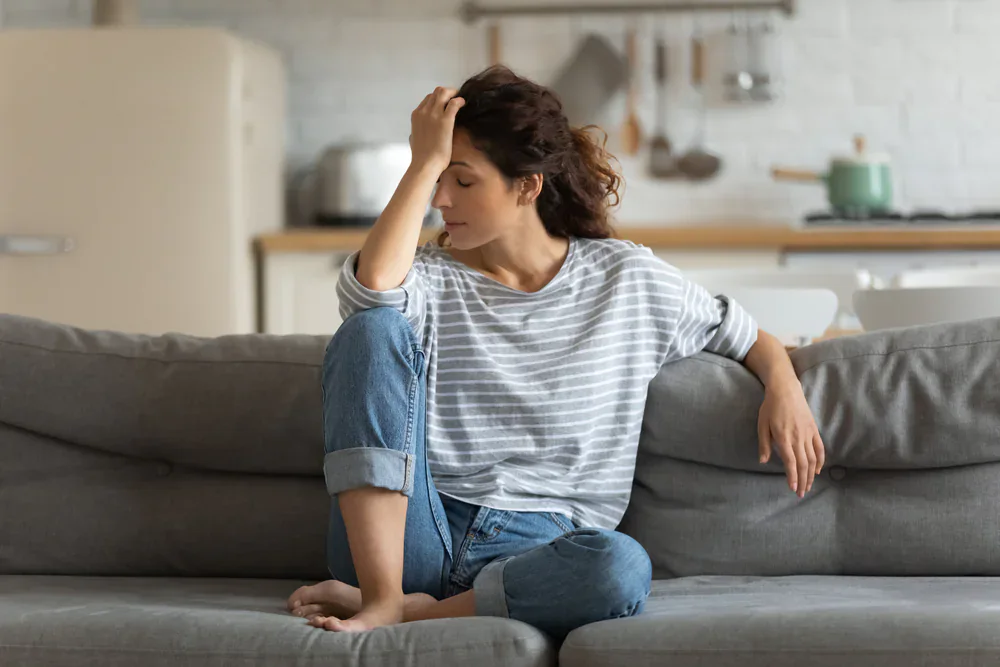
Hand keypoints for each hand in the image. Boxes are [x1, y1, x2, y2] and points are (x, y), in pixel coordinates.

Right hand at [409, 86, 464, 175]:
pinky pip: (454, 103)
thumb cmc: (420, 156)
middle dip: (447, 92)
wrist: (425, 164)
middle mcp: (424, 111)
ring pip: (444, 92)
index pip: (428, 98)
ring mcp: (434, 114)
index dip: (439, 98)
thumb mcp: (413, 139)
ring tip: (460, 99)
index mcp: (416, 115)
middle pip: (437, 92)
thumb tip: (417, 132)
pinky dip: (460, 100)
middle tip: (455, 97)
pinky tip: (463, 103)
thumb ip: (416, 131)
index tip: (446, 102)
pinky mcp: (445, 120)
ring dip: (453, 93)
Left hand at [758, 382, 825, 498]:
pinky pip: (819, 448)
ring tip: (809, 486)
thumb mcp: (762, 425)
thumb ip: (764, 444)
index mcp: (784, 438)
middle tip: (801, 494)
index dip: (793, 477)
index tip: (793, 489)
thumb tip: (763, 461)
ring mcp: (808, 434)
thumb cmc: (770, 407)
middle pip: (803, 464)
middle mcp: (798, 438)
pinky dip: (820, 461)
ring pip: (812, 459)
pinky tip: (817, 470)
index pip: (790, 462)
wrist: (786, 390)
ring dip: (811, 475)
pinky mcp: (814, 430)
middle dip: (803, 481)